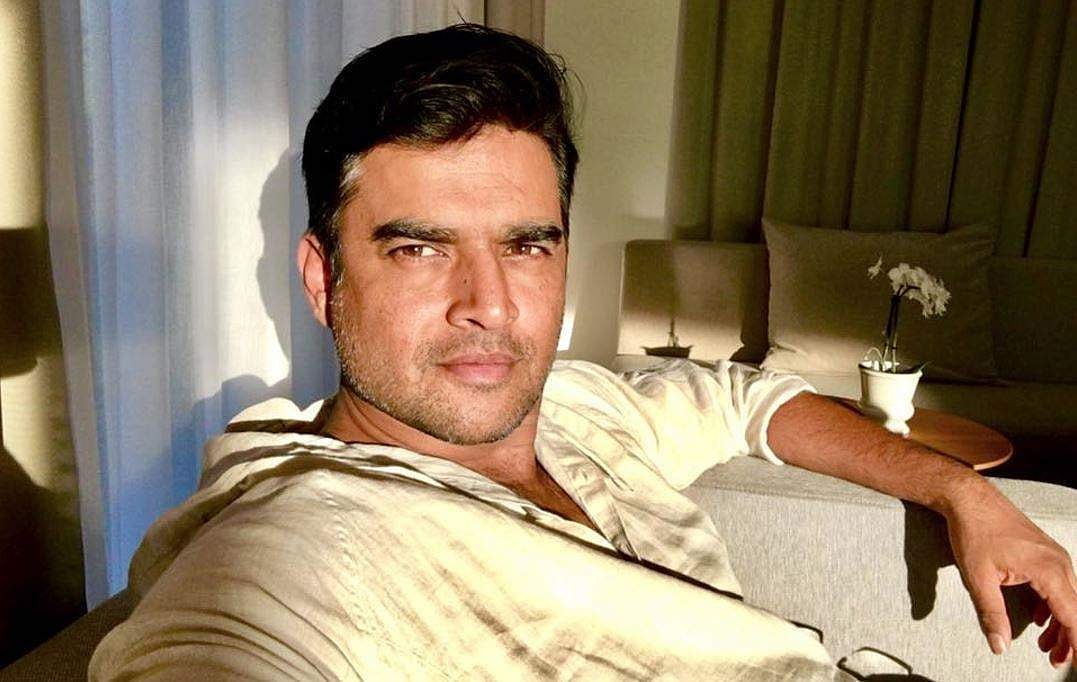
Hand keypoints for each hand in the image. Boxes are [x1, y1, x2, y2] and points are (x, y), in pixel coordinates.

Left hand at [944, 478, 1076, 667]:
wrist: (969, 498)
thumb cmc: (973, 533)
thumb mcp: (978, 578)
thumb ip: (992, 614)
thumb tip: (1000, 646)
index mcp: (1048, 571)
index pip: (1073, 616)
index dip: (1076, 642)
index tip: (1073, 663)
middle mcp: (1059, 563)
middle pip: (1074, 610)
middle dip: (1069, 638)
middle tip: (1055, 660)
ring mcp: (1054, 556)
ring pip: (1068, 598)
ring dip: (1060, 623)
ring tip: (1046, 646)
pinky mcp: (1046, 553)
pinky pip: (1059, 585)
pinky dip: (1052, 605)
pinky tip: (1038, 618)